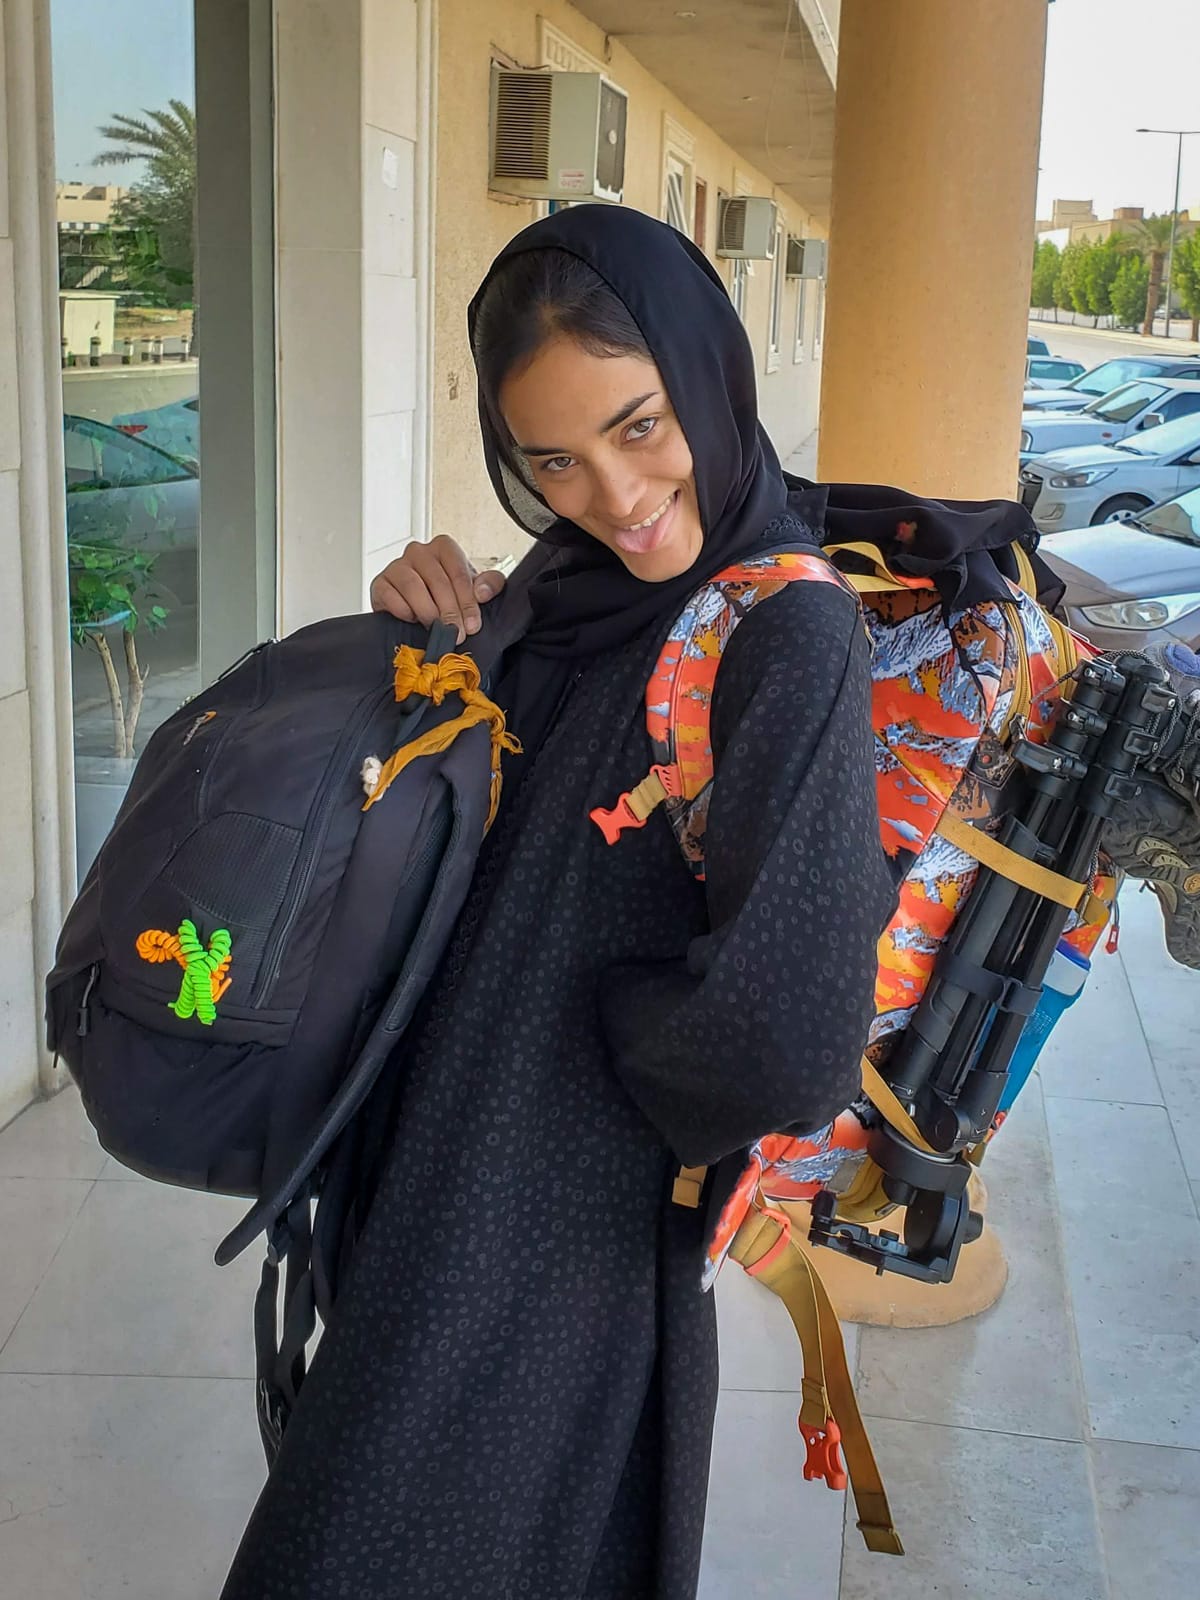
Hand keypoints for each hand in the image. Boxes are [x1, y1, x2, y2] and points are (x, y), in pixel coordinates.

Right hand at [369, 536, 507, 641]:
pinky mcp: (380, 583)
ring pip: (412, 586)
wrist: (418, 611)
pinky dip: (403, 611)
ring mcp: (397, 565)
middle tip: (457, 634)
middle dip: (450, 611)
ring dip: (427, 612)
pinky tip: (412, 620)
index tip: (473, 625)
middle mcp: (419, 551)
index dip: (467, 601)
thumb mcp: (475, 589)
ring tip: (436, 629)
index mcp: (444, 547)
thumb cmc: (449, 596)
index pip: (458, 571)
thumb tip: (483, 592)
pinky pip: (390, 596)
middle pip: (437, 580)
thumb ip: (490, 585)